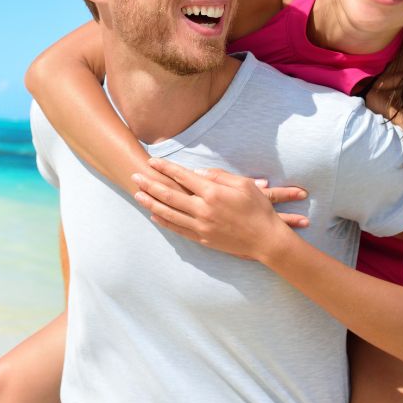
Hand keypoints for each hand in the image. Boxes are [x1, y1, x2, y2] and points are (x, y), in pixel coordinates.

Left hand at [132, 160, 308, 260]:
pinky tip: (154, 215)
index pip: (182, 176)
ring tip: (137, 195)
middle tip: (135, 177)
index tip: (152, 161)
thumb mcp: (243, 184)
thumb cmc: (259, 209)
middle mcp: (203, 209)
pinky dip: (164, 221)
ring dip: (151, 203)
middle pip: (169, 195)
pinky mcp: (203, 239)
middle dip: (150, 185)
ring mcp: (201, 226)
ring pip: (169, 213)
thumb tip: (198, 172)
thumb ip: (219, 176)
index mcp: (213, 192)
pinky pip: (178, 229)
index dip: (165, 168)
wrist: (267, 240)